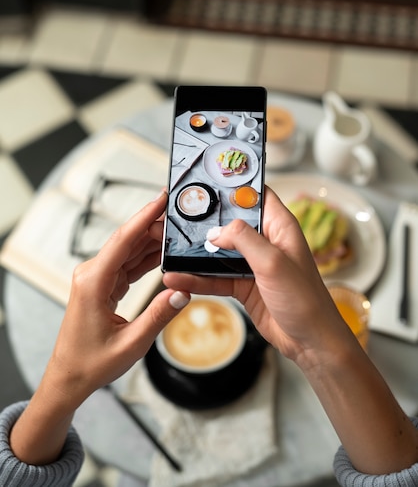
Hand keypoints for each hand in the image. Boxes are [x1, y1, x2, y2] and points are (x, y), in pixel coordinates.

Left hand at [50, 190, 189, 404]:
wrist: (69, 377)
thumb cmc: (92, 363)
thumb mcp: (132, 344)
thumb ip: (159, 315)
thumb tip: (183, 291)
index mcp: (93, 283)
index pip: (122, 240)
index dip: (144, 217)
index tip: (161, 199)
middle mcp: (92, 274)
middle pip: (128, 241)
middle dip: (155, 227)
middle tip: (182, 220)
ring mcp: (96, 278)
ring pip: (129, 250)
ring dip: (153, 242)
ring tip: (178, 234)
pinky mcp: (103, 284)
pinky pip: (128, 264)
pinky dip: (147, 258)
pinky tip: (165, 253)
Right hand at [165, 186, 417, 474]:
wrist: (310, 341)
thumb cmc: (304, 299)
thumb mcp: (273, 262)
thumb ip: (244, 239)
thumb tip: (216, 231)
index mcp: (280, 227)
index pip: (257, 195)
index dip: (236, 186)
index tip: (209, 180)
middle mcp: (266, 241)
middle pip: (231, 222)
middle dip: (207, 221)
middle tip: (179, 216)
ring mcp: (253, 264)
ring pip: (219, 251)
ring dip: (197, 253)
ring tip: (171, 251)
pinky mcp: (243, 285)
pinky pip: (215, 277)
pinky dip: (197, 278)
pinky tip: (178, 279)